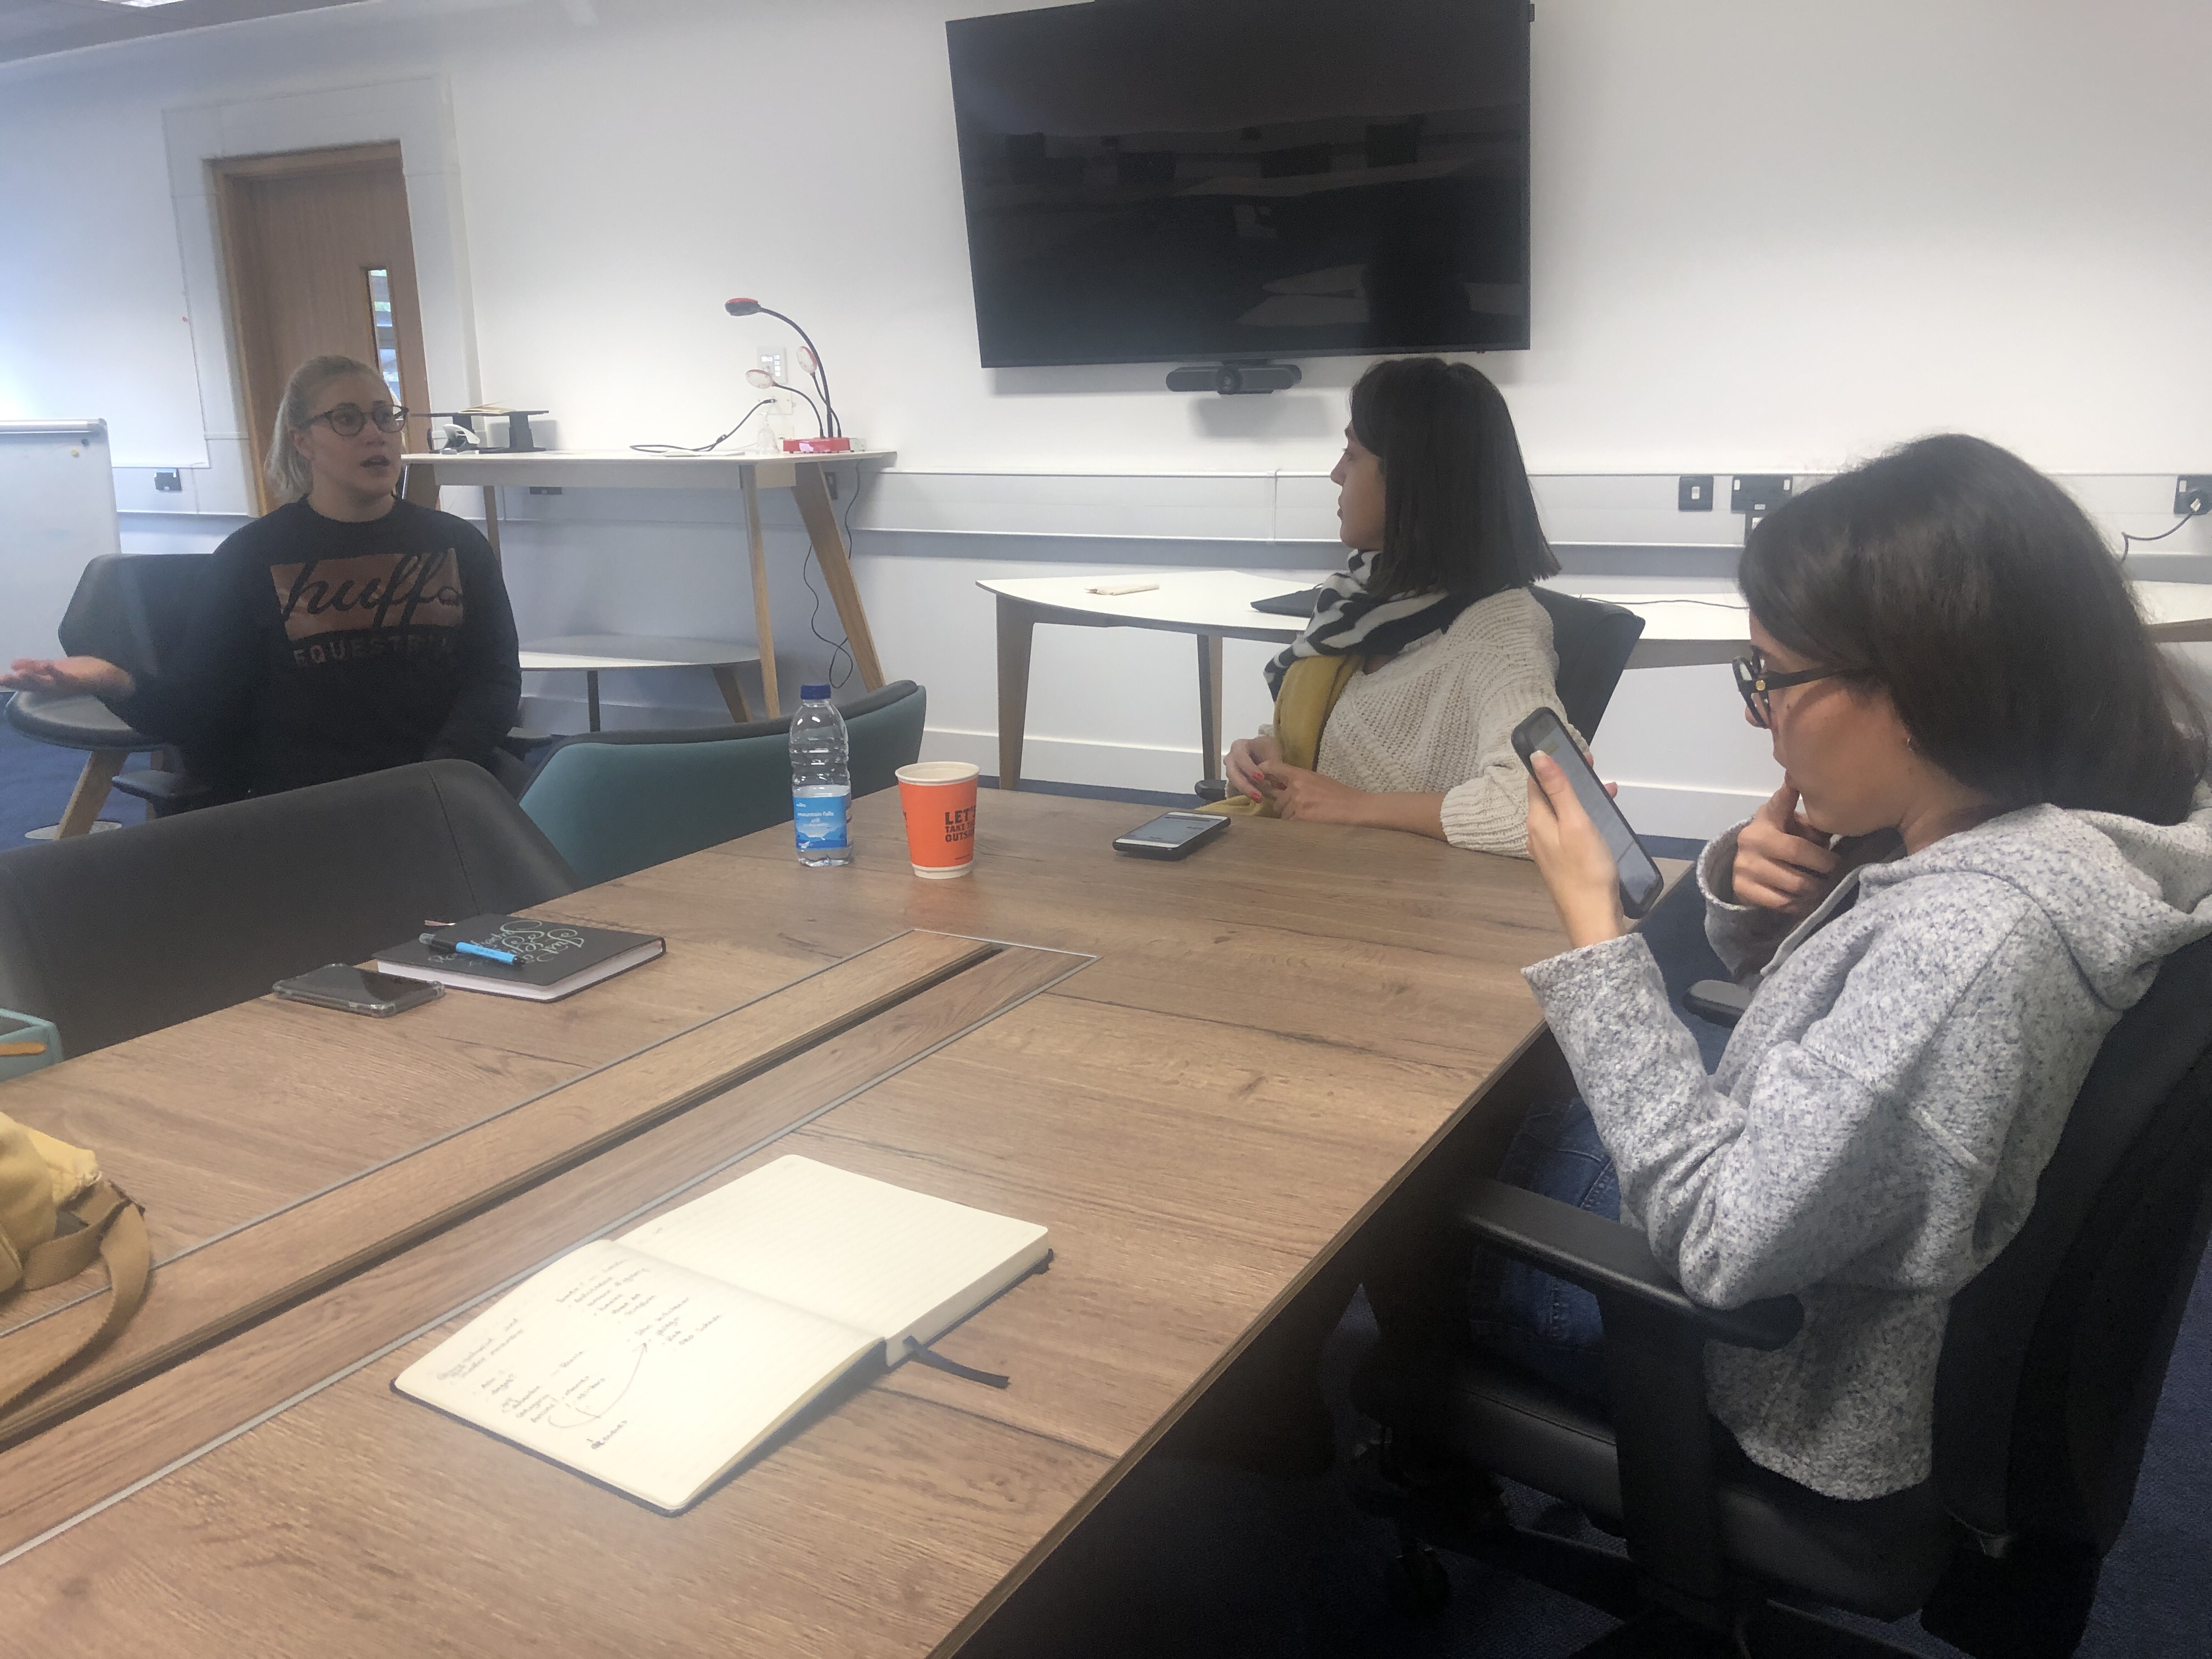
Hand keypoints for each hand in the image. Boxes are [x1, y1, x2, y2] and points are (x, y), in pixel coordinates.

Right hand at [0, 656, 132, 697]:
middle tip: (1, 679)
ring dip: (34, 679)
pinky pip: (67, 679)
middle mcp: (57, 687)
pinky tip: (48, 666)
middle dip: (18, 682)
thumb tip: (13, 664)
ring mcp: (69, 685)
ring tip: (19, 673)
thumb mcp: (56, 667)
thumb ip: (36, 666)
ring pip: (48, 684)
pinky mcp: (82, 681)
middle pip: (34, 685)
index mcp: (50, 683)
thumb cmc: (84, 672)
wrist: (114, 676)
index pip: (27, 682)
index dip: (12, 681)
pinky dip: (58, 673)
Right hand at [1225, 733, 1281, 800]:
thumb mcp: (1272, 750)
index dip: (1249, 768)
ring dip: (1246, 791)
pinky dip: (1248, 792)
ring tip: (1259, 798)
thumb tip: (1277, 783)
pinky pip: (1238, 787)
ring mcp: (1231, 769)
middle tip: (1258, 795)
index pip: (1240, 758)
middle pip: (1233, 773)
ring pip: (1234, 782)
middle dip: (1245, 785)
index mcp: (1238, 747)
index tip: (1261, 778)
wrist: (1263, 750)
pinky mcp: (1235, 779)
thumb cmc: (1266, 748)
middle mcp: (1231, 758)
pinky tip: (1258, 797)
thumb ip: (1273, 764)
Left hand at [1257, 761, 1369, 824]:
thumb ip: (1300, 782)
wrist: (1356, 807)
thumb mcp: (1319, 781)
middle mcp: (1296, 786)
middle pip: (1276, 800)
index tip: (1259, 777)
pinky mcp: (1301, 817)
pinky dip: (1296, 827)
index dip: (1262, 771)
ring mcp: (1297, 802)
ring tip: (1309, 818)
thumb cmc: (1340, 795)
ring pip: (1282, 814)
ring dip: (1291, 818)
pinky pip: (1289, 824)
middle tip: (1300, 811)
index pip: (1273, 767)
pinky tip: (1309, 825)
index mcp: (1300, 774)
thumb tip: (1284, 787)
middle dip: (1284, 807)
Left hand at [1525, 751, 1626, 948]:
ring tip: (1609, 790)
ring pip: (1563, 812)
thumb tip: (1537, 756)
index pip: (1536, 782)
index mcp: (1536, 821)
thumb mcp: (1575, 822)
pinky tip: (1603, 818)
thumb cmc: (1587, 869)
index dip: (1552, 763)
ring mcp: (1549, 849)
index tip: (1573, 751)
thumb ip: (1558, 789)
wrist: (1593, 917)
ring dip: (1582, 798)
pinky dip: (1585, 817)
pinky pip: (1570, 829)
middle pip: (1550, 796)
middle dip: (1571, 779)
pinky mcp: (1563, 861)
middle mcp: (1537, 833)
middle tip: (1595, 768)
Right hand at [1729, 785, 1840, 914]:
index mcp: (1766, 818)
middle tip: (1837, 869)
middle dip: (1824, 864)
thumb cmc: (1783, 842)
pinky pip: (1782, 902)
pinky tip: (1809, 900)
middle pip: (1797, 851)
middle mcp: (1751, 839)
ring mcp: (1744, 865)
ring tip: (1826, 886)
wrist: (1749, 869)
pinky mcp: (1742, 888)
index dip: (1788, 793)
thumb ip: (1813, 821)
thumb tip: (1840, 809)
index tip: (1796, 784)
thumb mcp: (1794, 826)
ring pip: (1794, 883)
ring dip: (1816, 888)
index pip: (1779, 803)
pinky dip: (1801, 904)